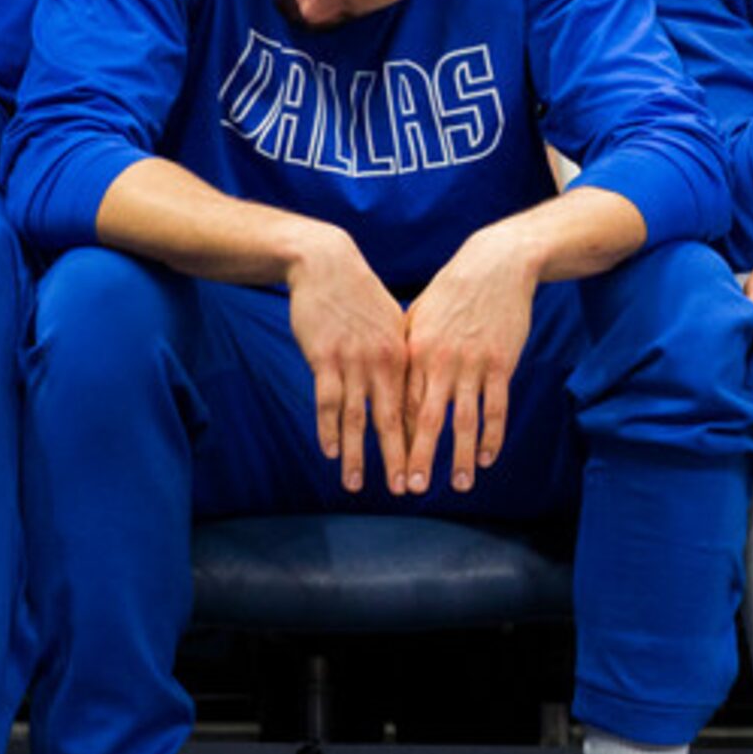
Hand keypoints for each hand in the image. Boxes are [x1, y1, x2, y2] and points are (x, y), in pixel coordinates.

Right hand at [286, 228, 410, 492]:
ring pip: (358, 418)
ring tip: (357, 485)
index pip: (417, 407)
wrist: (328, 263)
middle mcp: (385, 362)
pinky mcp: (325, 357)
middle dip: (400, 458)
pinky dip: (328, 429)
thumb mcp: (392, 323)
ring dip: (358, 455)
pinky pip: (327, 400)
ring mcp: (355, 361)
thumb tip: (414, 382)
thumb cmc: (360, 295)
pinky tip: (330, 453)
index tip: (427, 469)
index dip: (422, 441)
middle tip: (406, 490)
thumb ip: (403, 354)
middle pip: (394, 420)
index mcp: (406, 355)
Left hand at [401, 229, 539, 495]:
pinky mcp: (502, 363)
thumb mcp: (420, 316)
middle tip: (411, 488)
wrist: (496, 263)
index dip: (396, 440)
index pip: (402, 405)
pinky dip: (493, 435)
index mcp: (415, 351)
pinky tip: (488, 457)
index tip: (390, 465)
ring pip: (465, 420)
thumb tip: (392, 380)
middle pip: (427, 419)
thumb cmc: (454, 290)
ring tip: (459, 485)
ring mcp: (473, 364)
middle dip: (419, 457)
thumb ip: (406, 350)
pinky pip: (497, 407)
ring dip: (460, 457)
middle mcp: (441, 361)